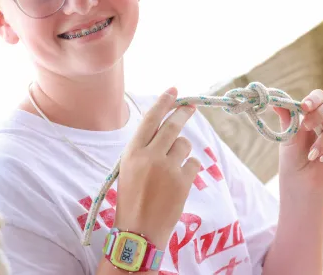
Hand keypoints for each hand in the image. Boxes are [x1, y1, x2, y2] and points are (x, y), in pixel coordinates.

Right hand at [114, 87, 199, 249]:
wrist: (138, 232)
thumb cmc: (131, 200)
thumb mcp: (128, 169)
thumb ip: (144, 148)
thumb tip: (164, 129)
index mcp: (132, 152)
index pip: (150, 119)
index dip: (163, 102)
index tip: (174, 91)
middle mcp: (149, 156)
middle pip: (172, 126)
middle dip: (183, 113)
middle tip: (190, 106)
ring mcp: (167, 169)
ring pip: (184, 145)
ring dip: (183, 151)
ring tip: (173, 167)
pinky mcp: (182, 182)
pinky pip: (194, 164)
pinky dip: (190, 169)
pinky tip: (179, 182)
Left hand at [274, 89, 322, 190]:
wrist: (301, 179)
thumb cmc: (294, 155)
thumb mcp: (288, 136)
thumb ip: (287, 119)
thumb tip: (275, 103)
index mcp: (315, 112)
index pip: (320, 96)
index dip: (314, 99)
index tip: (304, 106)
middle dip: (320, 114)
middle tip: (306, 127)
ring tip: (312, 154)